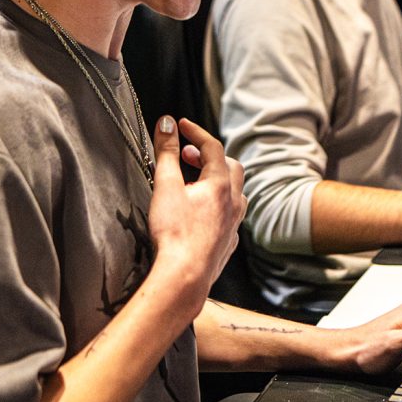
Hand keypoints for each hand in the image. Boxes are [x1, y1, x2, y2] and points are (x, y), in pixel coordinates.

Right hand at [148, 116, 245, 289]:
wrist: (184, 277)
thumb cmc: (174, 233)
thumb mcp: (166, 186)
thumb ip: (166, 152)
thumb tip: (167, 124)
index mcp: (221, 184)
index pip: (212, 147)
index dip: (195, 132)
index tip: (180, 125)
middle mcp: (234, 202)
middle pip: (231, 167)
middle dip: (209, 156)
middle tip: (186, 155)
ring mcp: (234, 223)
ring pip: (236, 192)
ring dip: (219, 181)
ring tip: (196, 182)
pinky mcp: (229, 242)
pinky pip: (231, 215)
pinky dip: (220, 204)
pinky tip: (203, 213)